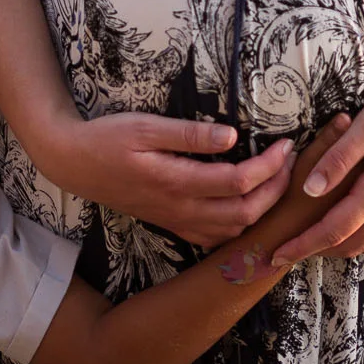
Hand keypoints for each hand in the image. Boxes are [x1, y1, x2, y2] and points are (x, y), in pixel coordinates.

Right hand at [37, 112, 294, 246]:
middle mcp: (180, 209)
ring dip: (262, 209)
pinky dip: (239, 226)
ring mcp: (176, 220)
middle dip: (276, 189)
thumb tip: (233, 137)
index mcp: (176, 182)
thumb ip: (190, 134)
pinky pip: (214, 237)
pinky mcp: (171, 224)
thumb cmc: (108, 138)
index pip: (239, 182)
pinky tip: (248, 205)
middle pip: (245, 213)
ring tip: (276, 180)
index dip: (270, 166)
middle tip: (290, 162)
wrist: (73, 164)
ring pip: (232, 230)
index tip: (285, 144)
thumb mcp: (146, 126)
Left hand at [272, 70, 363, 264]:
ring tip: (313, 243)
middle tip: (288, 251)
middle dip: (317, 251)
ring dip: (341, 248)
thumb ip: (339, 157)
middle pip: (351, 243)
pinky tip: (352, 231)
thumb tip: (311, 189)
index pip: (334, 228)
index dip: (303, 244)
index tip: (277, 254)